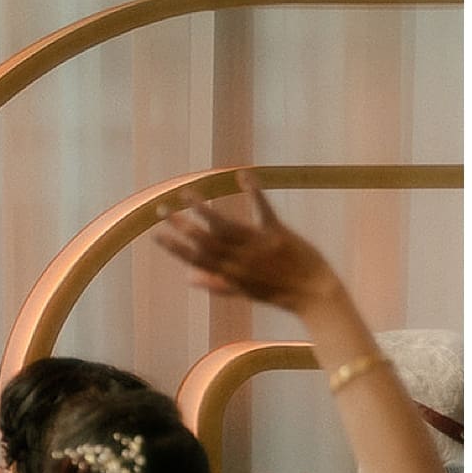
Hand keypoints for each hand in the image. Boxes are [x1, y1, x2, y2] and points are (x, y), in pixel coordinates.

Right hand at [155, 171, 340, 313]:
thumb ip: (217, 284)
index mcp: (230, 274)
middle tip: (162, 210)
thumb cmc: (280, 294)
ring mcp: (258, 246)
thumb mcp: (245, 292)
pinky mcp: (278, 234)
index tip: (156, 234)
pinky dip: (254, 192)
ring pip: (225, 224)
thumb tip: (188, 278)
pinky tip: (242, 176)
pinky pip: (264, 210)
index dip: (174, 246)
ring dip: (203, 208)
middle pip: (204, 239)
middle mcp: (240, 259)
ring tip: (187, 194)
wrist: (315, 296)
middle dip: (181, 224)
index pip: (195, 258)